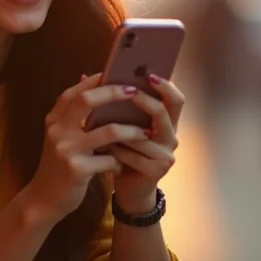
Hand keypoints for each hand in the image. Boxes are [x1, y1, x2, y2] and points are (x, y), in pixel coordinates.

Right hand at [24, 74, 151, 224]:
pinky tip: (123, 166)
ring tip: (146, 132)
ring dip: (131, 131)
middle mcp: (57, 130)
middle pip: (88, 100)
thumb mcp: (60, 136)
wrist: (43, 200)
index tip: (117, 73)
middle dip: (115, 93)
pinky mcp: (77, 170)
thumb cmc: (58, 165)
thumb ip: (73, 112)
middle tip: (135, 91)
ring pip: (108, 131)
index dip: (96, 80)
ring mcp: (66, 150)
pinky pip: (109, 160)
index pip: (75, 91)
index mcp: (54, 120)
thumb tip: (87, 78)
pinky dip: (120, 162)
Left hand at [108, 74, 183, 212]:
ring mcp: (166, 155)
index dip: (165, 86)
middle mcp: (171, 136)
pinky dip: (116, 150)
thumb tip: (85, 74)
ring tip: (101, 122)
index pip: (175, 99)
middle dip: (144, 99)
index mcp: (165, 122)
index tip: (148, 73)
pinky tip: (102, 148)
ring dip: (120, 129)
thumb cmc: (123, 151)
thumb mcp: (120, 125)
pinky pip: (133, 156)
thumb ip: (112, 103)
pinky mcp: (156, 171)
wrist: (128, 187)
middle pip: (164, 111)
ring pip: (142, 134)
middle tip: (127, 91)